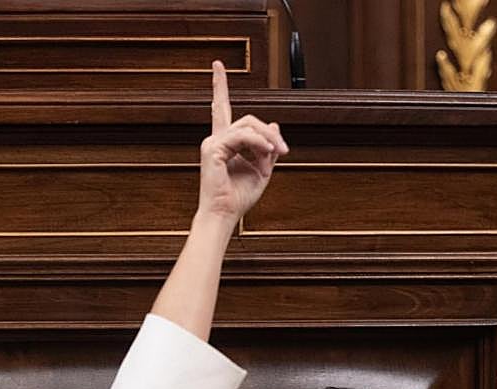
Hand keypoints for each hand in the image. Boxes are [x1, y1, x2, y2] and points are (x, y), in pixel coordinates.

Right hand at [197, 61, 288, 227]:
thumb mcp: (261, 170)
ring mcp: (212, 142)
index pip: (221, 109)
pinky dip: (258, 143)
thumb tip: (273, 124)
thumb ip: (267, 148)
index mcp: (224, 143)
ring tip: (276, 154)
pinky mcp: (213, 149)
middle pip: (249, 120)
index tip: (217, 65)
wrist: (225, 215)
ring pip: (248, 126)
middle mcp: (215, 139)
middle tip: (283, 150)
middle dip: (270, 133)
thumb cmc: (239, 198)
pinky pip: (242, 136)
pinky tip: (267, 153)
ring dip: (268, 140)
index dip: (219, 86)